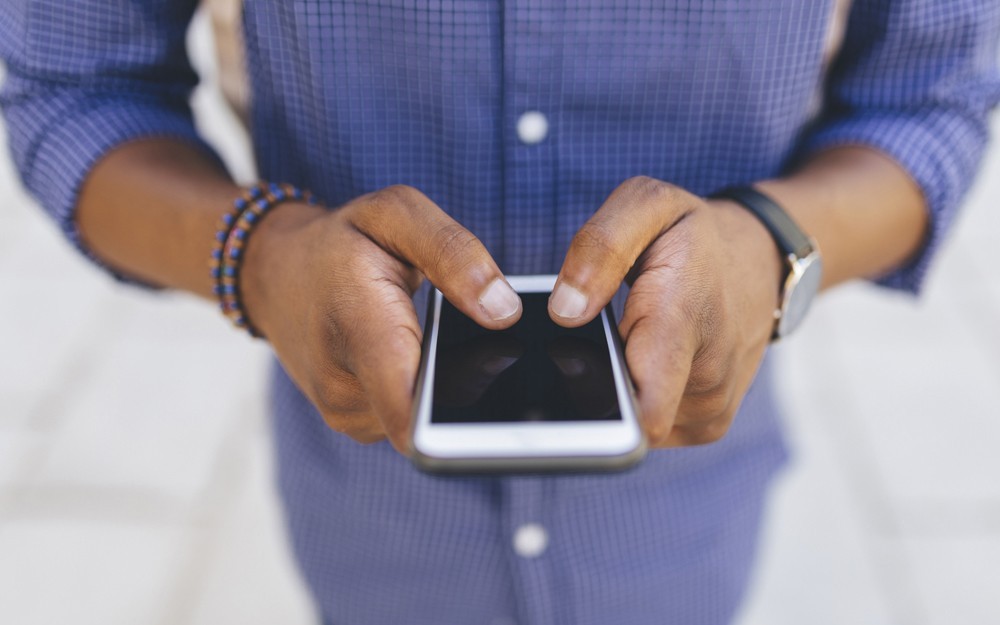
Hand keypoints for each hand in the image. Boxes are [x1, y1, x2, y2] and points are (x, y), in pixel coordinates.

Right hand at [240, 185, 520, 451]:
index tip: (498, 410)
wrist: (276, 274)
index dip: (457, 424)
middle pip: (431, 415)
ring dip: (442, 385)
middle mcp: (344, 385)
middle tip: (469, 339)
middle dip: (466, 388)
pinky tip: (419, 358)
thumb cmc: (341, 242)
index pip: (410, 412)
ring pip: (423, 416)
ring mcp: (345, 412)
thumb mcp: (394, 214)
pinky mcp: (354, 422)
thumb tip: (504, 310)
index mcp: (359, 327)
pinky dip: (424, 391)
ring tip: (433, 341)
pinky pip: (406, 417)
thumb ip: (453, 252)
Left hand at [549, 176, 781, 445]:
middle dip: (593, 386)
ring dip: (617, 388)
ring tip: (629, 343)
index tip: (565, 400)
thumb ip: (600, 246)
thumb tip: (565, 312)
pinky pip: (651, 427)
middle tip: (596, 339)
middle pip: (622, 416)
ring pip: (633, 422)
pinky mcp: (706, 426)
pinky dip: (639, 400)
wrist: (759, 261)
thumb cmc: (692, 235)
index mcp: (681, 318)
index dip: (600, 418)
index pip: (646, 410)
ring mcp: (710, 408)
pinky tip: (643, 364)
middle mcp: (705, 374)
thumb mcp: (647, 204)